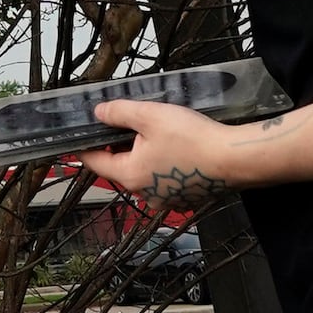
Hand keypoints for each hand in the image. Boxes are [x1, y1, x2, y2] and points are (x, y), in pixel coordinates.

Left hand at [74, 97, 258, 204]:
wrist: (234, 159)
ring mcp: (166, 200)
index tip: (78, 139)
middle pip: (121, 166)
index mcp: (130, 175)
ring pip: (144, 173)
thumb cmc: (193, 138)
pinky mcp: (185, 198)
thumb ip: (119, 112)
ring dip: (145, 155)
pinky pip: (165, 180)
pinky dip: (165, 165)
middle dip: (121, 146)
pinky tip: (177, 149)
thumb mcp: (150, 116)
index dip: (85, 147)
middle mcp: (145, 194)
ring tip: (158, 133)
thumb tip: (98, 113)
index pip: (95, 163)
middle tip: (130, 123)